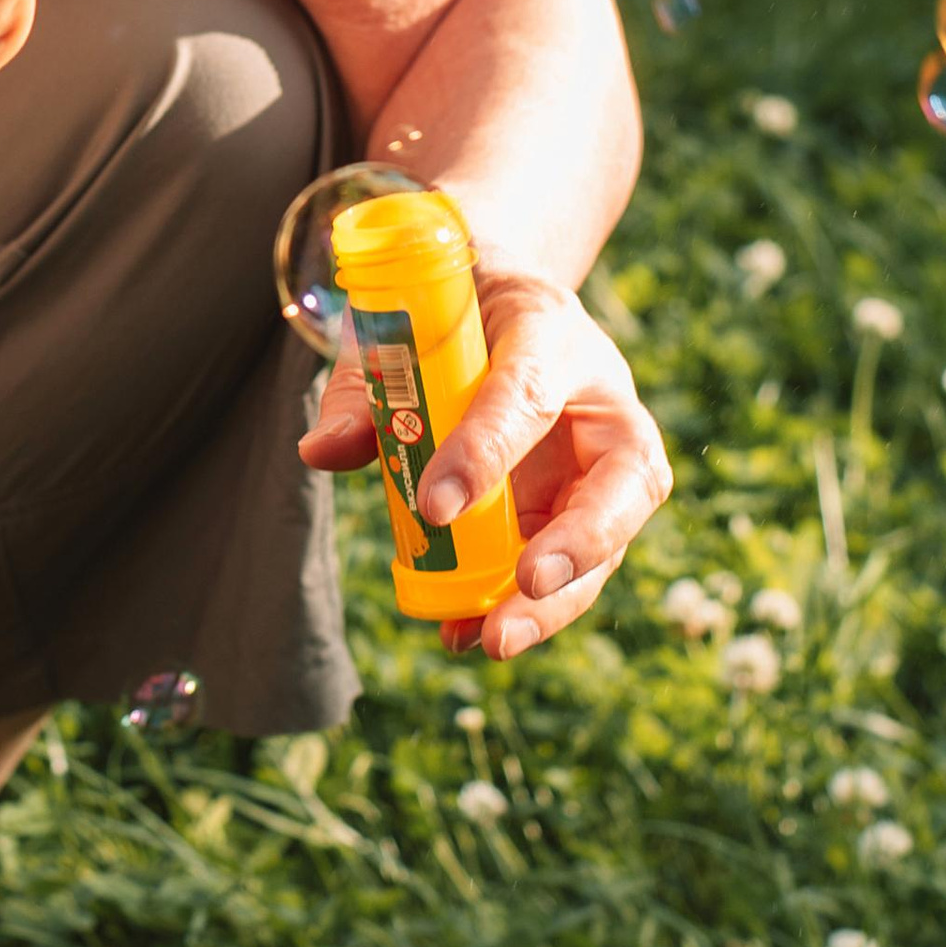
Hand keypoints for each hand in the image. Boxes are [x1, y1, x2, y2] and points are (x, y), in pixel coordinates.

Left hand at [300, 264, 671, 659]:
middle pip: (624, 478)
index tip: (434, 506)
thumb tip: (321, 451)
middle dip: (580, 540)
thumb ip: (365, 386)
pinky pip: (569, 568)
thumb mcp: (402, 328)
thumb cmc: (451, 315)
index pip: (527, 392)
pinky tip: (466, 633)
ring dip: (555, 599)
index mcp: (551, 335)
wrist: (498, 308)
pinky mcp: (587, 515)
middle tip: (526, 584)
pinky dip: (523, 608)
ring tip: (492, 638)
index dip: (486, 450)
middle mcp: (602, 405)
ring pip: (610, 539)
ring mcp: (605, 467)